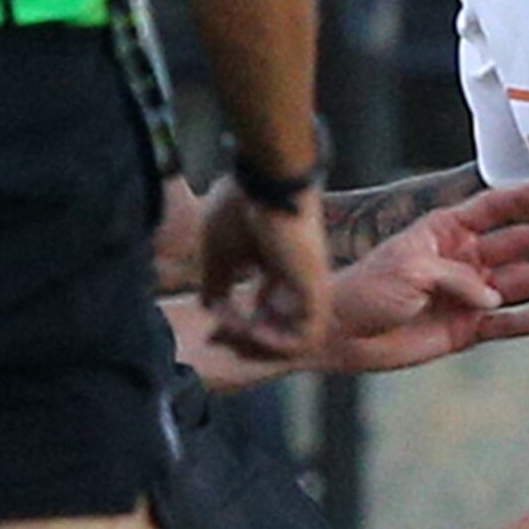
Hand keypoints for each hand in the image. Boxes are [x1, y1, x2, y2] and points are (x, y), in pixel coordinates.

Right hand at [197, 178, 332, 360]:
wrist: (268, 184)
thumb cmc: (242, 210)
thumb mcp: (218, 256)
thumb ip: (216, 285)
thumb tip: (211, 311)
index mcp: (275, 267)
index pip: (263, 310)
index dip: (234, 325)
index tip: (213, 326)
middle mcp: (295, 278)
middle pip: (277, 326)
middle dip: (244, 339)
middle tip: (222, 334)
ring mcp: (309, 285)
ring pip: (291, 336)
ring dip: (258, 344)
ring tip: (237, 329)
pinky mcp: (317, 290)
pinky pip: (306, 337)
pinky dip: (277, 344)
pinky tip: (253, 331)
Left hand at [325, 180, 528, 374]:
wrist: (338, 334)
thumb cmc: (368, 288)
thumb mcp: (409, 268)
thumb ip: (455, 277)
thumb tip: (492, 297)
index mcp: (448, 231)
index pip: (492, 208)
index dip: (522, 197)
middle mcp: (466, 259)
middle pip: (517, 245)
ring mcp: (470, 295)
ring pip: (521, 283)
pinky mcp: (468, 329)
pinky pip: (507, 323)